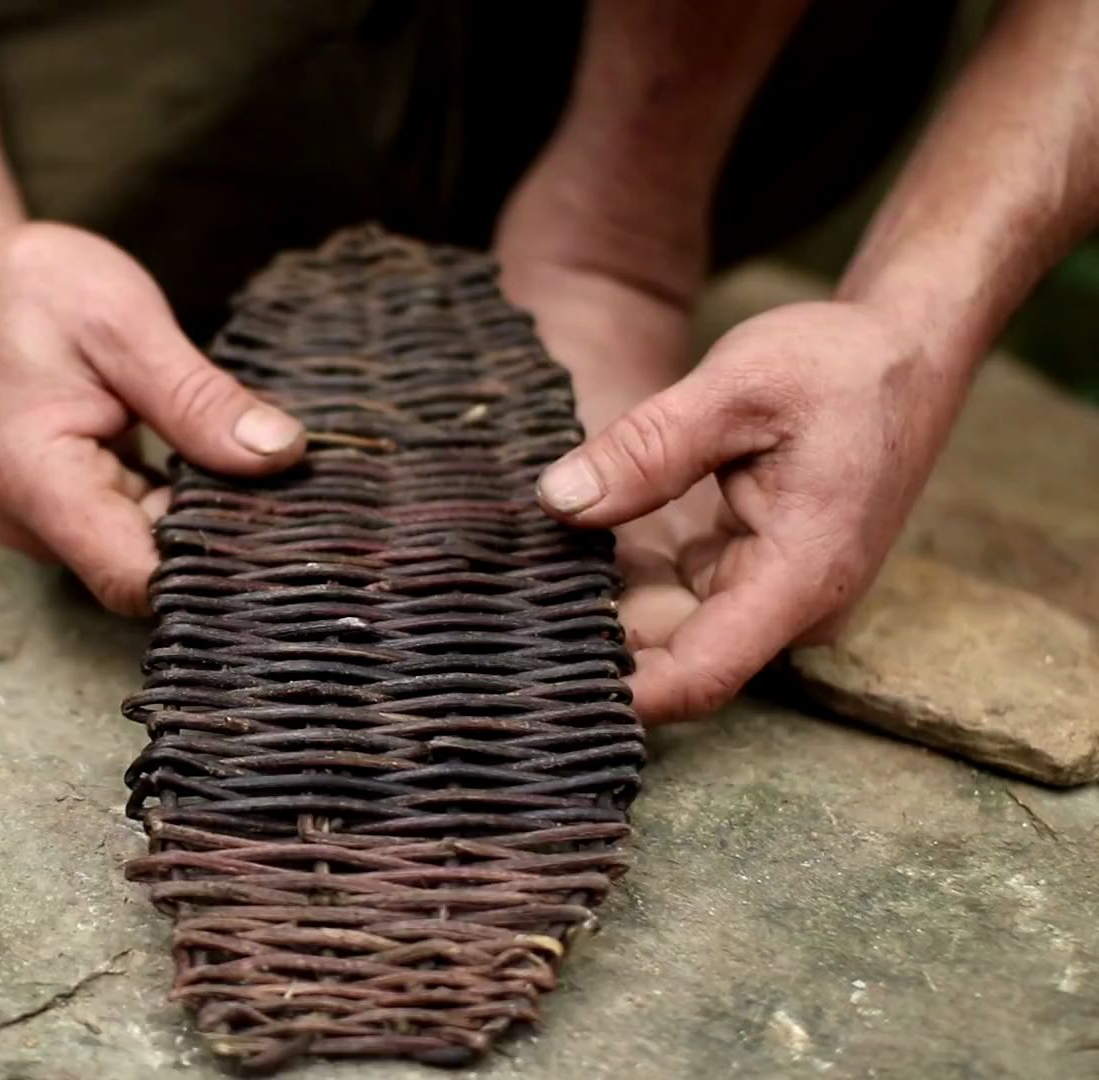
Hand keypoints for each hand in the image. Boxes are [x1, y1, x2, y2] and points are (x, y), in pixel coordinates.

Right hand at [0, 222, 304, 614]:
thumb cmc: (42, 290)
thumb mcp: (129, 325)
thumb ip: (200, 400)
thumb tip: (280, 455)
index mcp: (35, 482)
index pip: (133, 579)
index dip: (210, 565)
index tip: (276, 523)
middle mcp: (33, 523)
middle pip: (147, 570)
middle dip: (217, 532)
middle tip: (279, 475)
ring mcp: (47, 524)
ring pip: (149, 552)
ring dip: (202, 513)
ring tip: (242, 455)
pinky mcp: (68, 512)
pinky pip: (138, 529)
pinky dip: (181, 501)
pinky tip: (210, 459)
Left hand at [534, 300, 967, 722]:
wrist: (906, 348)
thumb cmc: (836, 364)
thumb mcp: (735, 385)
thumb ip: (647, 449)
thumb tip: (558, 501)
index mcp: (801, 577)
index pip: (699, 676)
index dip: (619, 694)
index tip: (541, 686)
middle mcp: (795, 607)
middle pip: (676, 659)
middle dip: (594, 646)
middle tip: (504, 621)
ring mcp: (778, 596)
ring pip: (673, 630)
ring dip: (606, 612)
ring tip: (523, 587)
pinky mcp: (761, 575)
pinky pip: (683, 598)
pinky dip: (630, 582)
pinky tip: (568, 556)